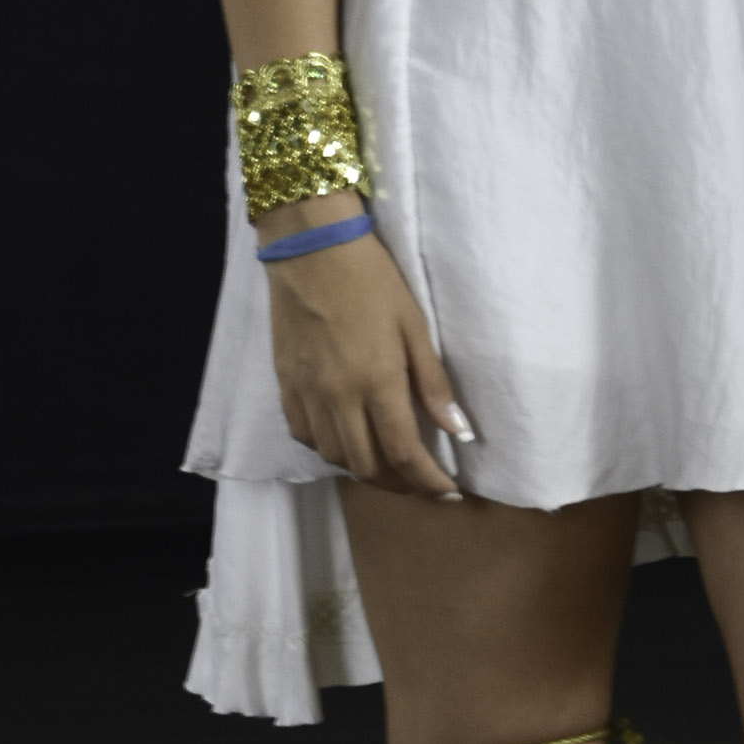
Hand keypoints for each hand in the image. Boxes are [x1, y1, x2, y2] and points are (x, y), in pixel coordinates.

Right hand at [264, 230, 472, 495]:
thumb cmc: (373, 281)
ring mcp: (307, 394)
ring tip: (388, 462)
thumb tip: (458, 432)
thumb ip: (433, 384)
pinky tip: (347, 438)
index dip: (429, 482)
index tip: (449, 493)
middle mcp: (338, 398)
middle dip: (399, 483)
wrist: (312, 251)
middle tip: (422, 480)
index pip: (404, 453)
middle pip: (367, 466)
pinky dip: (330, 448)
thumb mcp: (414, 325)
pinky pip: (305, 435)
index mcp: (377, 382)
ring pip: (334, 457)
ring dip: (365, 469)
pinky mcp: (285, 385)